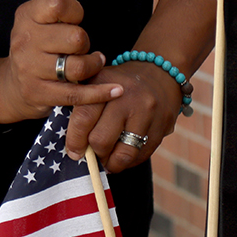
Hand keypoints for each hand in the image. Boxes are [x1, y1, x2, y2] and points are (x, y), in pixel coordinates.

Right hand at [0, 0, 123, 124]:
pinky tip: (116, 90)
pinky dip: (101, 93)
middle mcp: (26, 40)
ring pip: (77, 67)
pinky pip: (77, 94)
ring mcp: (31, 69)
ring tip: (94, 63)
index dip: (76, 11)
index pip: (58, 4)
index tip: (76, 20)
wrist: (12, 85)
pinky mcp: (40, 93)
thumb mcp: (41, 18)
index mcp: (27, 15)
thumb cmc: (36, 47)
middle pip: (75, 38)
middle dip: (86, 43)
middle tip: (83, 48)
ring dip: (93, 66)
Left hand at [64, 60, 182, 171]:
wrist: (160, 73)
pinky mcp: (162, 128)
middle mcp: (128, 97)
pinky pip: (141, 156)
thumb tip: (74, 143)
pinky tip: (123, 155)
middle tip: (93, 154)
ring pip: (123, 154)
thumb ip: (82, 104)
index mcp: (106, 82)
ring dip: (112, 163)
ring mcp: (148, 113)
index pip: (84, 117)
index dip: (75, 140)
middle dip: (94, 153)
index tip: (74, 152)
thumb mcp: (98, 81)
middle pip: (102, 140)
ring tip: (108, 160)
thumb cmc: (120, 83)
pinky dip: (129, 162)